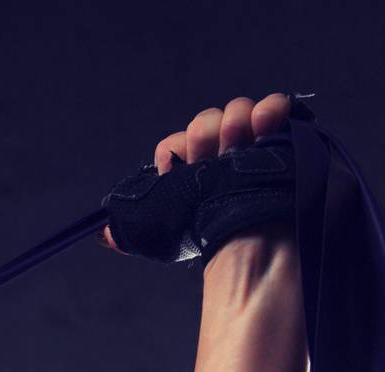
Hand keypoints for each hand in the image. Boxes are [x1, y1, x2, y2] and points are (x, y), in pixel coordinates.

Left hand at [101, 92, 295, 256]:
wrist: (259, 250)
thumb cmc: (211, 238)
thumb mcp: (164, 236)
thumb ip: (133, 230)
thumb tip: (103, 234)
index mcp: (188, 168)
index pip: (174, 146)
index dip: (174, 154)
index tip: (179, 168)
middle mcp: (217, 151)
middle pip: (205, 122)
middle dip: (206, 134)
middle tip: (215, 157)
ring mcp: (249, 141)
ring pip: (236, 111)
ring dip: (237, 121)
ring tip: (246, 139)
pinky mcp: (281, 136)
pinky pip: (275, 108)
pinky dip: (271, 108)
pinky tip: (269, 120)